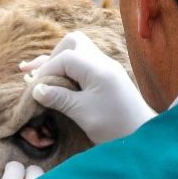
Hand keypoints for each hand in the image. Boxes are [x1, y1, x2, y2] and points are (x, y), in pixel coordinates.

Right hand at [22, 31, 155, 143]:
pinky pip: (85, 64)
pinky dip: (69, 69)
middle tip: (39, 75)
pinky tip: (57, 80)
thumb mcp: (83, 114)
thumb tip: (36, 89)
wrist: (143, 136)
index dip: (46, 70)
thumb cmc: (115, 127)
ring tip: (39, 73)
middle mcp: (104, 63)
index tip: (34, 88)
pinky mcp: (108, 77)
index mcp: (98, 69)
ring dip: (60, 61)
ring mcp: (107, 68)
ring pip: (79, 51)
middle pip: (73, 43)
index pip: (65, 58)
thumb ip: (60, 99)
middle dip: (53, 56)